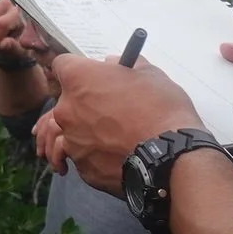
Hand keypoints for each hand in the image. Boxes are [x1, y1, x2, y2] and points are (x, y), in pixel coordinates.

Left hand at [34, 52, 204, 195]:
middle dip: (82, 104)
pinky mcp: (83, 169)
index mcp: (78, 79)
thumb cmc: (161, 109)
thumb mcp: (149, 74)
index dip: (78, 70)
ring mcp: (72, 141)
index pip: (62, 66)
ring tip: (104, 139)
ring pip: (70, 134)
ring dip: (84, 134)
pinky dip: (94, 158)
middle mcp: (66, 109)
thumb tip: (112, 64)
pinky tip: (112, 158)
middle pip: (65, 102)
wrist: (170, 157)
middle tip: (106, 111)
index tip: (91, 76)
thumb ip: (124, 66)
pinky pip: (83, 159)